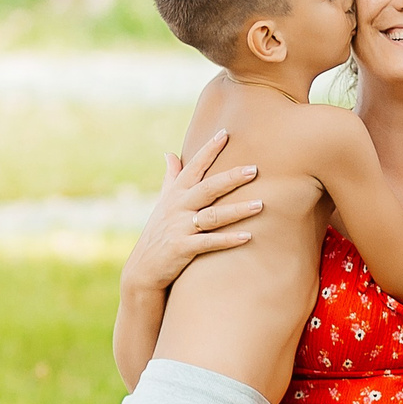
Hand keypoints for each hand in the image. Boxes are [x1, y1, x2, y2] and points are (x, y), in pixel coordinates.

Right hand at [122, 129, 260, 292]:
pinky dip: (228, 240)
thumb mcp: (162, 203)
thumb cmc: (158, 233)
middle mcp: (177, 208)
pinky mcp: (182, 249)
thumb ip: (170, 178)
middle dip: (230, 177)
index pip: (193, 167)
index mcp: (175, 194)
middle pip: (208, 188)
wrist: (142, 270)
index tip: (225, 133)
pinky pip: (209, 242)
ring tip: (260, 205)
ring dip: (237, 210)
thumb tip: (169, 153)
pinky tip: (248, 236)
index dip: (208, 150)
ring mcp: (179, 228)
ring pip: (213, 216)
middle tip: (254, 169)